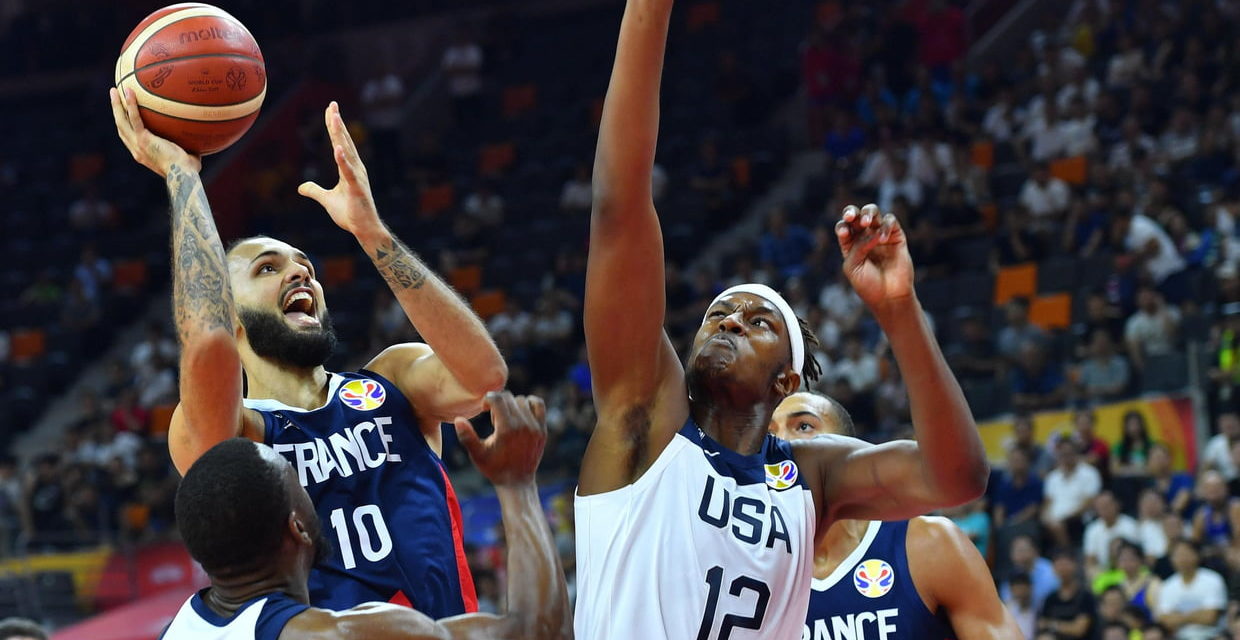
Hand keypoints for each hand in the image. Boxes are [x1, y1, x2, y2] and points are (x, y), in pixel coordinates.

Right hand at [109, 87, 199, 176]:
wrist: (182, 176)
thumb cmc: (188, 171)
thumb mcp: (187, 157)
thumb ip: (188, 147)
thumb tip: (198, 137)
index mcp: (143, 154)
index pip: (130, 138)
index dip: (125, 126)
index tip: (123, 115)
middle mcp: (136, 150)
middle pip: (121, 127)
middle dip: (116, 111)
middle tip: (114, 97)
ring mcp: (137, 144)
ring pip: (122, 121)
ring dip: (117, 105)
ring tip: (115, 90)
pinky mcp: (143, 139)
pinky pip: (135, 118)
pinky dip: (131, 104)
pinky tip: (130, 92)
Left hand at [297, 102, 381, 236]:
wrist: (364, 229)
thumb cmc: (350, 215)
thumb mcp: (327, 200)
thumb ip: (315, 191)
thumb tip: (301, 187)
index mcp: (349, 169)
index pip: (339, 143)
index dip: (334, 127)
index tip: (330, 110)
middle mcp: (355, 168)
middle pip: (344, 141)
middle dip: (337, 123)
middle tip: (333, 104)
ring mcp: (357, 177)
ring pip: (347, 151)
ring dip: (340, 134)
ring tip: (335, 118)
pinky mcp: (356, 188)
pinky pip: (348, 172)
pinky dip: (343, 160)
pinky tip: (338, 148)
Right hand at [454, 391, 547, 486]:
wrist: (517, 482)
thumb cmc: (494, 468)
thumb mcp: (477, 455)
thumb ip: (467, 437)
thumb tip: (458, 419)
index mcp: (506, 429)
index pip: (498, 398)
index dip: (488, 400)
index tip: (484, 409)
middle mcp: (523, 425)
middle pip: (509, 398)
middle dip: (498, 403)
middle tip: (494, 419)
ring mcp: (535, 427)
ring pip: (522, 400)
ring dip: (512, 405)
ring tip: (507, 419)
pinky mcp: (542, 429)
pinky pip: (538, 405)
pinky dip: (528, 403)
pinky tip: (520, 413)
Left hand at [835, 203, 913, 316]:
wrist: (889, 296)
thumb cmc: (868, 284)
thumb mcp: (853, 266)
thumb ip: (858, 246)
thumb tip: (873, 231)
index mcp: (850, 244)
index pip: (844, 227)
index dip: (842, 226)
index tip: (844, 234)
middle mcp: (864, 237)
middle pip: (857, 215)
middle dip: (852, 212)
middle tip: (852, 217)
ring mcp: (880, 235)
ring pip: (873, 212)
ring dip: (868, 213)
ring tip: (867, 222)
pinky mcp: (896, 236)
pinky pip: (890, 221)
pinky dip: (885, 226)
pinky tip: (882, 239)